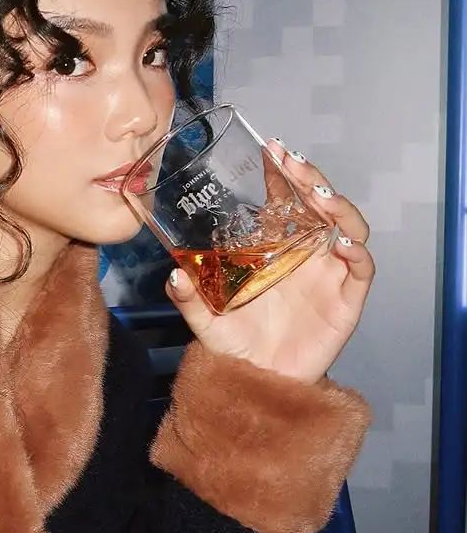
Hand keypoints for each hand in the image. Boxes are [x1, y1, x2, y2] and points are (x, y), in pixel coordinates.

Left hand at [166, 141, 374, 384]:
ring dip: (338, 207)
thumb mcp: (205, 319)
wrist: (258, 382)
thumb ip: (189, 298)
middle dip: (311, 179)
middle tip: (293, 163)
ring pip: (348, 227)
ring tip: (320, 196)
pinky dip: (357, 253)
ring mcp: (329, 272)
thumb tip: (172, 274)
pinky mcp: (346, 299)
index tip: (270, 150)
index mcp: (275, 247)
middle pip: (320, 204)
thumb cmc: (235, 343)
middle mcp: (306, 253)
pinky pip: (361, 269)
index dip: (282, 174)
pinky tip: (342, 244)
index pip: (284, 200)